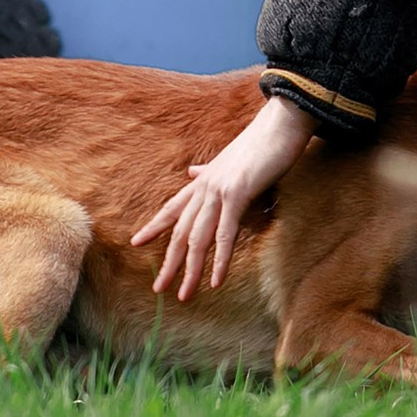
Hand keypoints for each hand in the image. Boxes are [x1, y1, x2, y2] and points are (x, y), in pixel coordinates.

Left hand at [130, 94, 314, 301]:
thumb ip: (211, 171)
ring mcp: (218, 190)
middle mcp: (205, 187)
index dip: (154, 226)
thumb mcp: (232, 159)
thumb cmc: (262, 140)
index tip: (135, 242)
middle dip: (170, 262)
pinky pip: (224, 234)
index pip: (173, 207)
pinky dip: (219, 259)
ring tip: (184, 295)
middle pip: (181, 231)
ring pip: (198, 238)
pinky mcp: (237, 194)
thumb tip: (192, 171)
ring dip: (191, 270)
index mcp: (204, 180)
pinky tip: (215, 280)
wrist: (281, 121)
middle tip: (158, 288)